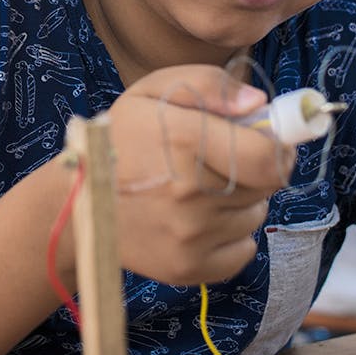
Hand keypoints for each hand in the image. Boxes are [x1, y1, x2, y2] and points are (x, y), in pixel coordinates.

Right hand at [105, 65, 295, 285]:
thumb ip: (211, 85)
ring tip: (202, 189)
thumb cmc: (123, 137)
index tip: (270, 139)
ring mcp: (190, 237)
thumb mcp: (156, 90)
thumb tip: (258, 105)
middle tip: (224, 160)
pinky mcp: (188, 269)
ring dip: (242, 200)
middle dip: (256, 168)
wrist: (75, 201)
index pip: (269, 156)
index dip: (280, 146)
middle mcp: (191, 195)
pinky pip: (242, 251)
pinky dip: (231, 235)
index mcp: (185, 142)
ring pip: (255, 215)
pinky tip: (200, 220)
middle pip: (267, 185)